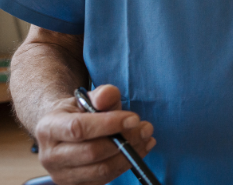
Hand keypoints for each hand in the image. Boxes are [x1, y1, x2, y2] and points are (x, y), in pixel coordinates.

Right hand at [34, 84, 155, 184]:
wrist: (63, 131)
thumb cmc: (79, 112)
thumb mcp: (88, 98)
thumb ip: (102, 94)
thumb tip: (109, 95)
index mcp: (48, 128)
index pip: (78, 128)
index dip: (109, 124)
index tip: (134, 118)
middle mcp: (49, 155)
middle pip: (91, 153)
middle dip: (125, 140)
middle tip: (146, 128)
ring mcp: (60, 175)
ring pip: (101, 170)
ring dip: (130, 154)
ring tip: (146, 138)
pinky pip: (105, 179)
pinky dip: (126, 165)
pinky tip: (139, 149)